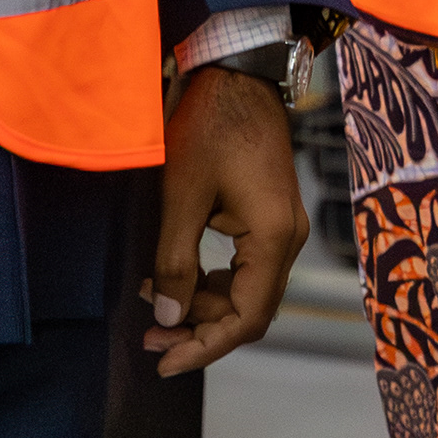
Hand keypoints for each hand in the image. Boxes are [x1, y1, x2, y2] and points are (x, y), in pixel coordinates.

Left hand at [147, 60, 308, 374]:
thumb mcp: (182, 196)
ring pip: (246, 290)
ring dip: (201, 305)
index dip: (206, 347)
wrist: (239, 74)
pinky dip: (210, 281)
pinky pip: (245, 267)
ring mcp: (283, 227)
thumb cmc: (210, 127)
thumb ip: (176, 262)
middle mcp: (289, 238)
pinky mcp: (271, 216)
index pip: (247, 317)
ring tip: (150, 303)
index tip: (164, 363)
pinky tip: (174, 278)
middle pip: (249, 309)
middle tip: (148, 338)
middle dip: (198, 330)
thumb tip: (169, 318)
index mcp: (275, 237)